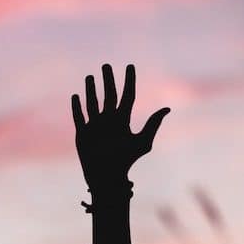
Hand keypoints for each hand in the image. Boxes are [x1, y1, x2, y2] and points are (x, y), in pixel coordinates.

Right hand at [71, 64, 169, 194]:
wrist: (107, 177)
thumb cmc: (126, 162)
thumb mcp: (142, 142)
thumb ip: (152, 124)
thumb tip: (167, 108)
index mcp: (123, 120)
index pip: (127, 95)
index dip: (129, 81)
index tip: (130, 66)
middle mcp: (109, 120)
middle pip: (109, 95)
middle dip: (108, 80)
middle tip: (106, 65)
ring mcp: (95, 126)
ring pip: (93, 103)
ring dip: (91, 90)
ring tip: (91, 77)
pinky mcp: (82, 134)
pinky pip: (79, 117)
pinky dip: (76, 107)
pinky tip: (76, 96)